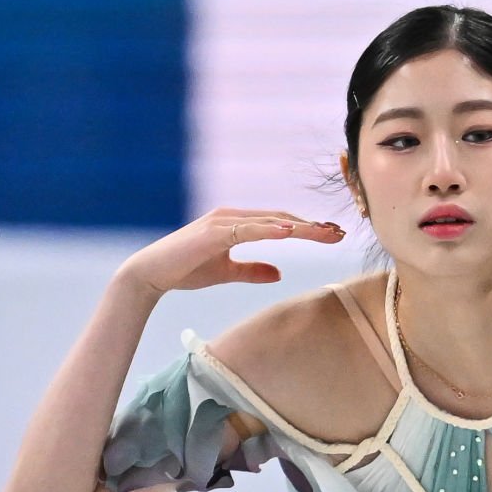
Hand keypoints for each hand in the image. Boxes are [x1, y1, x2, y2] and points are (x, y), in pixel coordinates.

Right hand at [115, 207, 345, 296]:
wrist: (152, 274)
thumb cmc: (187, 270)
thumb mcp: (228, 273)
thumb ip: (253, 271)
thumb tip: (280, 274)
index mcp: (238, 224)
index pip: (280, 224)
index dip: (307, 229)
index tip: (332, 236)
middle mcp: (232, 217)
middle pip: (281, 219)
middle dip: (311, 227)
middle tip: (339, 234)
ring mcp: (222, 222)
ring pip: (269, 222)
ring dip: (298, 227)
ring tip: (324, 233)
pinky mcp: (212, 233)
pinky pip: (246, 230)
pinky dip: (269, 230)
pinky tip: (289, 233)